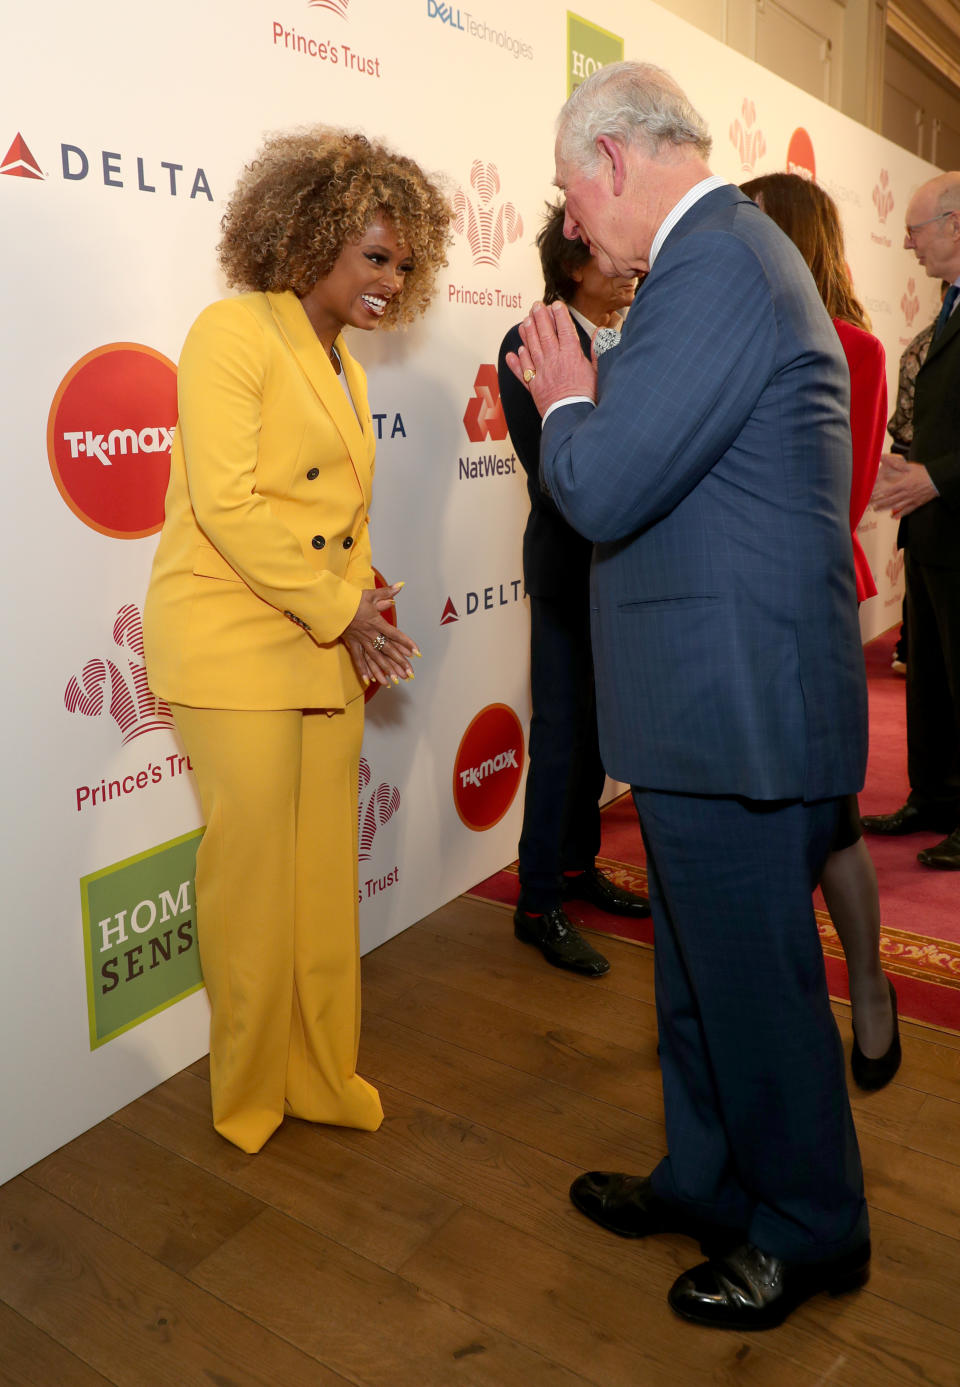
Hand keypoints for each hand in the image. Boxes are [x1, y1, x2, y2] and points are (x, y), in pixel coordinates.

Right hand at [342, 585, 419, 686]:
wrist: (330, 606)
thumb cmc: (350, 599)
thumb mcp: (370, 594)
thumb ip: (386, 592)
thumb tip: (401, 585)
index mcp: (376, 622)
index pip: (394, 634)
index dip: (406, 643)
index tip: (416, 652)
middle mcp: (369, 634)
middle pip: (387, 650)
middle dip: (399, 662)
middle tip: (409, 673)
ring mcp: (360, 641)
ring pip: (374, 658)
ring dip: (385, 670)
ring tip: (394, 682)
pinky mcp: (351, 644)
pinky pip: (358, 660)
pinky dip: (364, 670)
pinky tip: (370, 681)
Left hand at [504, 300, 596, 415]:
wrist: (572, 417)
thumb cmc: (587, 397)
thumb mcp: (598, 372)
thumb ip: (598, 351)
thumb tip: (600, 333)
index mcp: (571, 356)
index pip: (564, 329)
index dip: (559, 315)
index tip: (556, 305)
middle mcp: (554, 361)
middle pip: (545, 334)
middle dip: (540, 318)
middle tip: (536, 306)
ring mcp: (541, 373)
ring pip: (531, 348)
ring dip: (527, 333)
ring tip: (524, 321)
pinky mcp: (534, 386)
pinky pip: (523, 371)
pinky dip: (517, 362)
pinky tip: (514, 352)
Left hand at [871, 453, 937, 517]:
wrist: (939, 480)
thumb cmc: (925, 472)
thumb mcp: (910, 467)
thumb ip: (895, 463)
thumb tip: (882, 457)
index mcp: (903, 485)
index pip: (887, 491)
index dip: (878, 494)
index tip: (870, 495)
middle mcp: (906, 494)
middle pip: (889, 500)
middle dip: (879, 502)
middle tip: (869, 505)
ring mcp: (911, 500)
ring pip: (896, 506)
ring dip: (885, 508)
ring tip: (876, 510)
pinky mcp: (917, 503)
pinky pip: (907, 511)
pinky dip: (900, 515)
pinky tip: (893, 517)